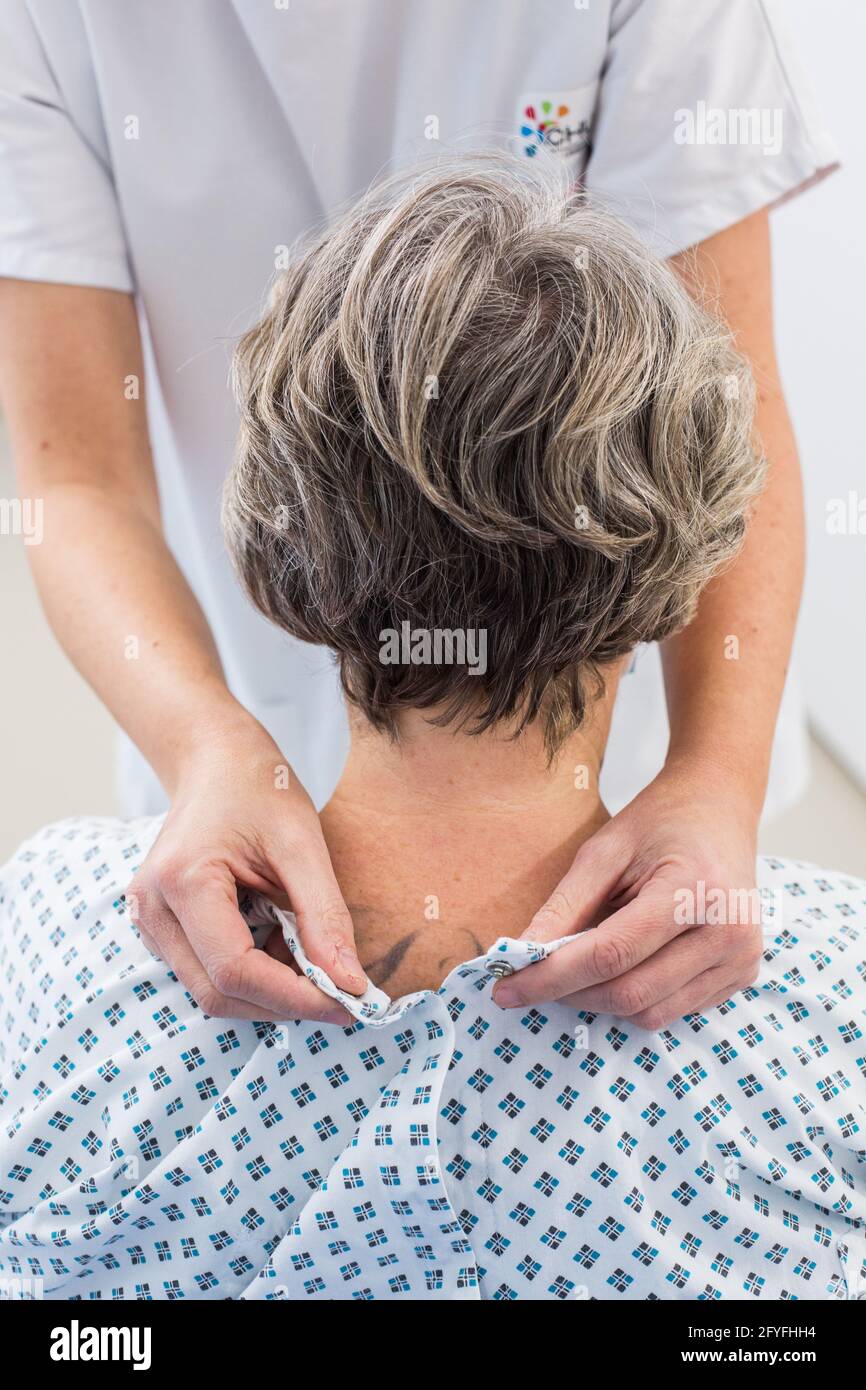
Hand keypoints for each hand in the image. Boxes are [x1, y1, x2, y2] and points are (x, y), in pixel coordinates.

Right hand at [127, 711, 361, 1022]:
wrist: (216, 760)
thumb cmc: (259, 789)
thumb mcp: (303, 843)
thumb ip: (324, 917)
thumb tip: (350, 984)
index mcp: (183, 881)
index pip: (235, 970)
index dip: (295, 997)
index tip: (350, 1003)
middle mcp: (152, 909)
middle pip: (218, 992)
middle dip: (284, 1001)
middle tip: (341, 990)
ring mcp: (150, 920)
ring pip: (212, 989)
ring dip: (269, 990)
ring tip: (310, 952)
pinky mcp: (162, 926)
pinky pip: (207, 971)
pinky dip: (254, 973)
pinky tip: (282, 940)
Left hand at [493, 758, 763, 1028]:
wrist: (719, 808)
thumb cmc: (658, 823)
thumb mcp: (603, 851)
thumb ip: (564, 907)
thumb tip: (521, 956)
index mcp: (693, 890)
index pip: (610, 955)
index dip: (552, 977)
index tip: (505, 988)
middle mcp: (729, 932)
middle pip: (630, 993)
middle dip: (571, 993)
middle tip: (534, 976)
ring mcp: (741, 958)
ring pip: (651, 1014)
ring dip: (601, 1000)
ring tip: (583, 961)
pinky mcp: (743, 974)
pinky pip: (674, 1011)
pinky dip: (636, 997)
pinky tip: (627, 961)